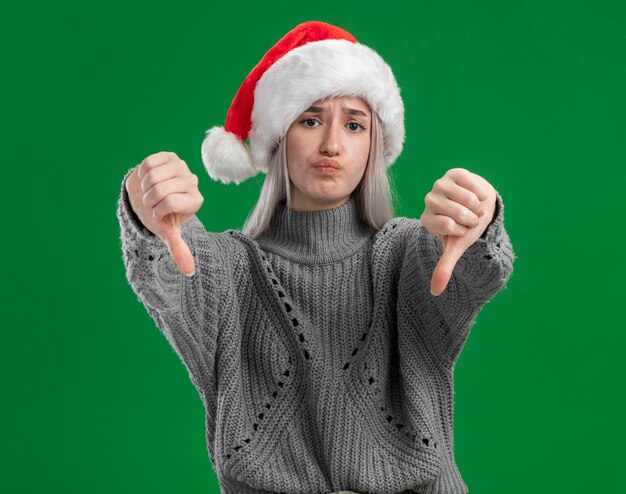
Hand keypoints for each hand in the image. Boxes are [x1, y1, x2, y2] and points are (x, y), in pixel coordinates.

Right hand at [126, 151, 203, 275]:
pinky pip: (148, 163)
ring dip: (144, 186)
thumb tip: (190, 272)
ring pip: (152, 175)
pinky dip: (142, 174)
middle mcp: (193, 181)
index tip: (160, 213)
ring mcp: (182, 167)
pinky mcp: (170, 156)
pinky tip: (148, 179)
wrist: (149, 198)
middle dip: (148, 199)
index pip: (170, 202)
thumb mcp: (168, 232)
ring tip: (149, 191)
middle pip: (159, 188)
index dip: (158, 210)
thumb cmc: (160, 216)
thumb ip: (179, 250)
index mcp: (196, 200)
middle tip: (151, 203)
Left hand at [420, 168, 495, 295]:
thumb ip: (444, 267)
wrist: (479, 206)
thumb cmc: (466, 227)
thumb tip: (434, 292)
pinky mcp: (453, 173)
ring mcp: (440, 185)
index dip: (463, 229)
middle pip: (458, 213)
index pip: (449, 227)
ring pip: (467, 199)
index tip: (461, 229)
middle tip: (470, 218)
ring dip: (478, 206)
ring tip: (474, 207)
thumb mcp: (456, 248)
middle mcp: (429, 201)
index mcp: (427, 220)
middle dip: (472, 218)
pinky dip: (480, 193)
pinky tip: (476, 194)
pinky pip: (472, 185)